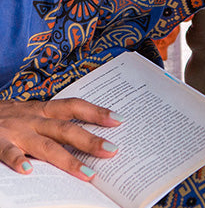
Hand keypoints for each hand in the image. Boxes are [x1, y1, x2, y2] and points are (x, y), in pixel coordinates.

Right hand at [0, 98, 121, 179]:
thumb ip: (52, 123)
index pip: (74, 106)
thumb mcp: (30, 114)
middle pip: (66, 129)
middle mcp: (31, 119)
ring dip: (68, 160)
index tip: (119, 120)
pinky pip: (7, 153)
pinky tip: (28, 172)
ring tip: (87, 173)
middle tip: (113, 151)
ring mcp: (14, 131)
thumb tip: (85, 137)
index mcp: (42, 110)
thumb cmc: (5, 117)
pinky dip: (17, 161)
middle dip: (91, 140)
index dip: (96, 111)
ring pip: (45, 146)